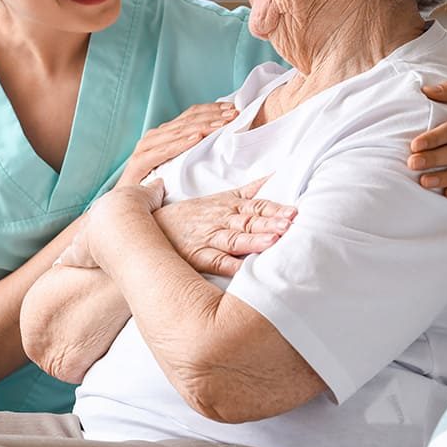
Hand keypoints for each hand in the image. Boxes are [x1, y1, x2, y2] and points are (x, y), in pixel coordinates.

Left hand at [56, 181, 168, 269]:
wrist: (123, 222)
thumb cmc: (137, 208)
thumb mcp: (149, 195)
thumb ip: (154, 189)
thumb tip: (160, 183)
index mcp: (108, 205)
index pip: (107, 210)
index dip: (111, 215)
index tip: (114, 221)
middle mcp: (92, 218)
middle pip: (91, 223)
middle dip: (94, 229)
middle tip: (100, 238)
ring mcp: (83, 236)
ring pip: (79, 240)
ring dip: (81, 245)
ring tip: (84, 253)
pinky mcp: (78, 253)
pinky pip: (68, 257)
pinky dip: (64, 260)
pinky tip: (58, 264)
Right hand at [117, 103, 238, 186]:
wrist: (126, 206)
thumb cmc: (155, 188)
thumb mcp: (178, 167)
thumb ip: (192, 153)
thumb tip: (221, 144)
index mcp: (164, 135)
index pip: (190, 116)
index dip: (212, 110)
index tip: (233, 110)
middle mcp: (154, 137)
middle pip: (186, 120)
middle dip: (212, 116)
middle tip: (233, 114)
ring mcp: (145, 148)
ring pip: (177, 132)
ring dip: (201, 126)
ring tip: (221, 124)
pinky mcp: (139, 163)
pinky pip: (162, 151)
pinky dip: (180, 143)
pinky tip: (196, 139)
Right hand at [153, 177, 296, 276]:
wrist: (153, 227)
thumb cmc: (193, 215)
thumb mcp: (220, 198)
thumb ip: (248, 191)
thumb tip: (274, 176)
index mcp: (229, 206)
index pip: (256, 205)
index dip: (274, 208)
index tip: (293, 211)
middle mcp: (221, 221)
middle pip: (249, 221)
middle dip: (270, 222)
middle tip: (290, 224)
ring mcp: (209, 239)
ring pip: (235, 240)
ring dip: (254, 241)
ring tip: (273, 241)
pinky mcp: (197, 256)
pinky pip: (216, 261)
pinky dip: (230, 265)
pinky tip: (245, 271)